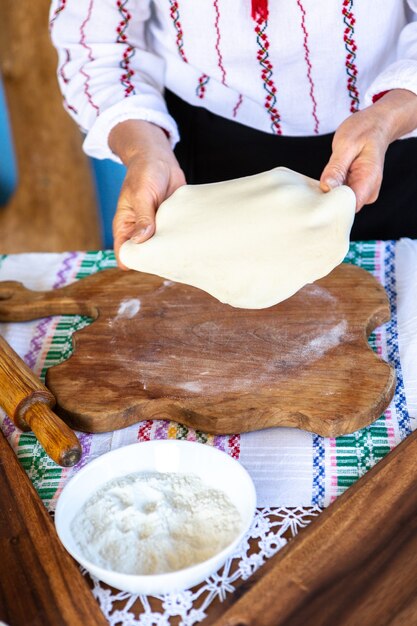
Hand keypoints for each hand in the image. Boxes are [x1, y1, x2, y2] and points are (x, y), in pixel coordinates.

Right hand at [109, 120, 185, 266]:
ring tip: (184, 252)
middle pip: (146, 255)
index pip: (125, 252)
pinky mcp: (172, 223)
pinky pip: (177, 237)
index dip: (134, 261)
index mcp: (126, 226)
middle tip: (171, 261)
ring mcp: (157, 228)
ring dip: (172, 250)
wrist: (159, 159)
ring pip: (163, 248)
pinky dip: (183, 239)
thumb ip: (142, 217)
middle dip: (156, 259)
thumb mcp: (141, 194)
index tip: (149, 263)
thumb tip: (141, 241)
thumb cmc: (143, 173)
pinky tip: (191, 241)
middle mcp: (141, 231)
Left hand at [320, 89, 416, 210]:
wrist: (377, 125)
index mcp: (369, 180)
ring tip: (326, 177)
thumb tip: (327, 187)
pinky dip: (331, 190)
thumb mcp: (346, 144)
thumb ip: (336, 168)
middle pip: (343, 208)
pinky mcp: (356, 190)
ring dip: (328, 194)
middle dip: (327, 199)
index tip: (318, 194)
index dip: (331, 204)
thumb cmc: (364, 131)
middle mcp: (368, 191)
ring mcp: (363, 192)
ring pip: (340, 203)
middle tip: (318, 183)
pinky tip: (328, 179)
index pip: (348, 206)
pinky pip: (340, 196)